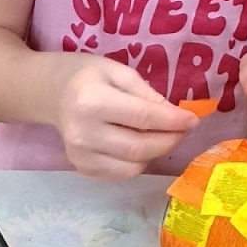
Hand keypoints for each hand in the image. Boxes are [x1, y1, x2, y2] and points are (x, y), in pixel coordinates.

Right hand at [51, 56, 196, 178]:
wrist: (52, 93)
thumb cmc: (88, 75)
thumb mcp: (118, 71)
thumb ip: (147, 94)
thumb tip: (176, 117)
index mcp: (92, 101)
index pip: (142, 118)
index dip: (173, 121)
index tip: (194, 120)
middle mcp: (83, 133)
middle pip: (139, 147)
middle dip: (170, 140)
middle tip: (183, 129)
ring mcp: (80, 156)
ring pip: (133, 167)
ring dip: (156, 153)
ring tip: (162, 135)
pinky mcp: (81, 169)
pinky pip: (120, 174)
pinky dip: (138, 163)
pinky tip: (140, 145)